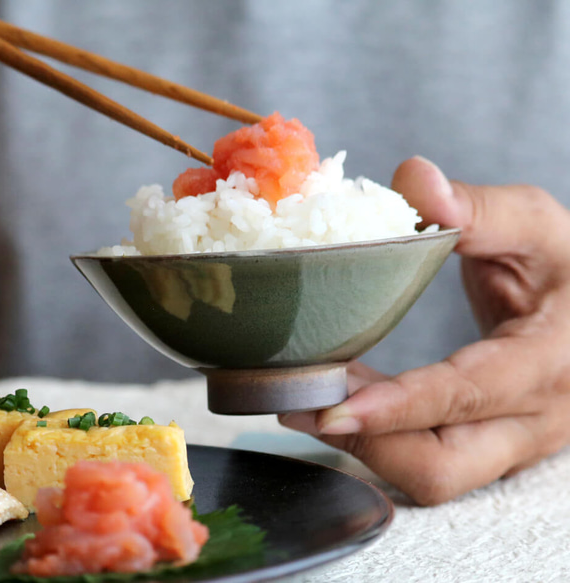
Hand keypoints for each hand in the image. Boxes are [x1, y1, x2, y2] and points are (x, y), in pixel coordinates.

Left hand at [280, 156, 569, 504]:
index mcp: (549, 362)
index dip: (397, 406)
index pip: (466, 396)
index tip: (330, 406)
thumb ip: (479, 208)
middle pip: (441, 466)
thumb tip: (412, 181)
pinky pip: (430, 458)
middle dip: (364, 443)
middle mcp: (534, 420)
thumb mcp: (536, 227)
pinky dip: (382, 438)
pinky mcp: (492, 445)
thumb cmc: (568, 266)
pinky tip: (345, 399)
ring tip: (309, 399)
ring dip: (364, 443)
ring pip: (431, 474)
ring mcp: (512, 442)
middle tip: (299, 405)